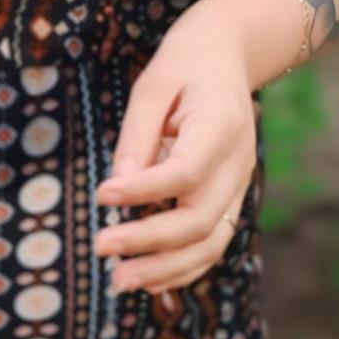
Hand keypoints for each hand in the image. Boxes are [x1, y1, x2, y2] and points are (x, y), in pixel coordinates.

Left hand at [97, 4, 256, 292]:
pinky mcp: (230, 198)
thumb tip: (118, 183)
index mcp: (220, 127)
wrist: (228, 57)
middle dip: (149, 241)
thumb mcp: (154, 84)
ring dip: (165, 269)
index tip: (100, 196)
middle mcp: (237, 164)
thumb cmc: (184, 65)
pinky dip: (183, 268)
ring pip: (210, 242)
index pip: (185, 172)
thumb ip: (138, 134)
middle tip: (100, 247)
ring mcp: (238, 185)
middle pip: (199, 218)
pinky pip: (212, 243)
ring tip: (119, 282)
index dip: (143, 190)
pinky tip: (147, 281)